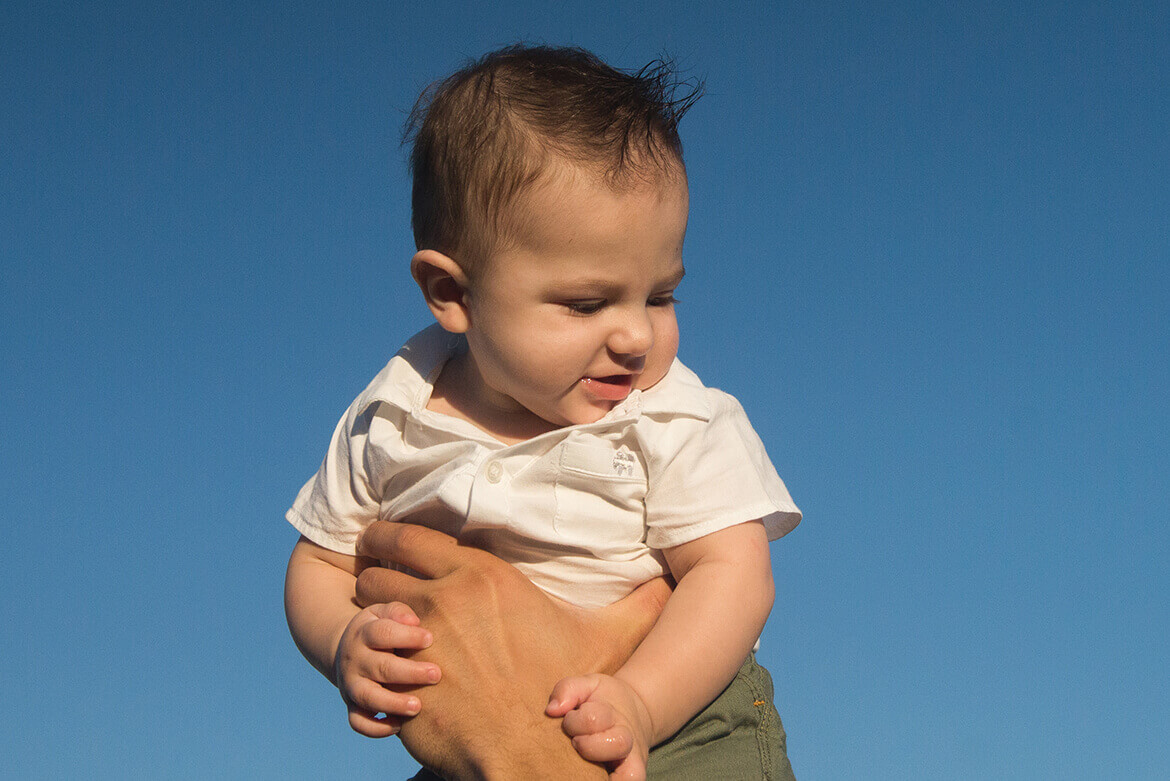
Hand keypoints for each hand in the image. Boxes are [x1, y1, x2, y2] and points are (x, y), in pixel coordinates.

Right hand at [333, 601, 441, 737]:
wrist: (346, 652)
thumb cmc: (378, 629)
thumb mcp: (383, 612)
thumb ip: (398, 612)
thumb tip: (414, 622)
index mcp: (363, 634)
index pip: (382, 633)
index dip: (406, 636)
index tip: (430, 638)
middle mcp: (355, 661)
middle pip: (379, 667)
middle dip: (409, 673)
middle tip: (436, 674)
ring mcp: (351, 685)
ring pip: (368, 698)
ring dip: (393, 704)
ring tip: (418, 706)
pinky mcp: (351, 706)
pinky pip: (359, 722)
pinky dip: (376, 728)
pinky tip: (400, 726)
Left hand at [354, 521, 669, 780]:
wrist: (538, 754)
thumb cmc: (568, 690)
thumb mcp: (606, 639)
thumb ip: (638, 603)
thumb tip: (668, 583)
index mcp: (483, 574)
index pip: (407, 534)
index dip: (386, 537)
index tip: (380, 542)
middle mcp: (443, 597)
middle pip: (375, 568)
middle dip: (373, 576)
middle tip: (378, 585)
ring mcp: (415, 639)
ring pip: (362, 608)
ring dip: (364, 614)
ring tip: (375, 625)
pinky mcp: (399, 679)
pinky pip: (361, 654)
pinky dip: (363, 653)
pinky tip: (375, 661)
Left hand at [547, 674, 653, 780]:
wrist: (635, 712)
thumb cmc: (604, 700)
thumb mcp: (588, 685)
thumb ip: (568, 689)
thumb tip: (552, 710)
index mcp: (614, 714)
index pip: (593, 719)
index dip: (574, 721)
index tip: (568, 718)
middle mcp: (628, 738)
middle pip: (617, 743)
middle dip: (588, 745)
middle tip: (575, 742)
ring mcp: (633, 761)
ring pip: (630, 775)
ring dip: (602, 775)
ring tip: (583, 768)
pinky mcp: (632, 776)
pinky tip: (595, 779)